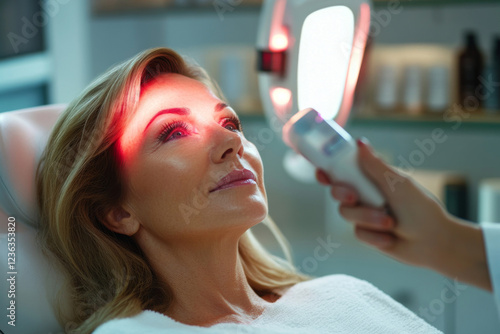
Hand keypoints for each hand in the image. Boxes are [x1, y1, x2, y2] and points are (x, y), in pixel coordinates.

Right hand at [316, 138, 490, 290]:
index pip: (344, 171)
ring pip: (346, 214)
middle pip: (337, 192)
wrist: (434, 242)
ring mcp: (365, 215)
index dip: (328, 171)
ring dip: (368, 218)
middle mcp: (365, 195)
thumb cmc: (421, 208)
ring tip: (390, 222)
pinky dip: (374, 235)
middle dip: (342, 194)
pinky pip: (358, 233)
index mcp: (372, 179)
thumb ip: (375, 165)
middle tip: (353, 197)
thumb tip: (360, 142)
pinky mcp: (367, 234)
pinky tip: (391, 237)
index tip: (322, 173)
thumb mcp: (397, 183)